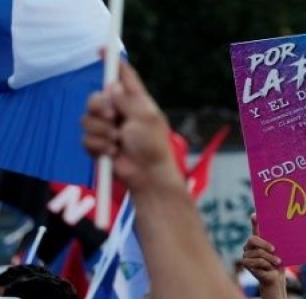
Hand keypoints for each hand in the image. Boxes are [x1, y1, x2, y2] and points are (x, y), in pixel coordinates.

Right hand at [82, 62, 179, 190]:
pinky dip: (99, 146)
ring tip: (118, 142)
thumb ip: (127, 100)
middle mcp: (120, 112)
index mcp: (136, 101)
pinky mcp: (99, 145)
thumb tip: (111, 85)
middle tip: (113, 117)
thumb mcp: (145, 118)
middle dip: (100, 107)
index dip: (113, 63)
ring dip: (102, 132)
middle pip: (95, 97)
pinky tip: (113, 153)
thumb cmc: (153, 146)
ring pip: (86, 119)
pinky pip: (85, 139)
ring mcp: (108, 129)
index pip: (123, 77)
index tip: (102, 51)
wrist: (147, 174)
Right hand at [240, 213, 282, 286]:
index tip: (255, 215)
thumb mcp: (280, 251)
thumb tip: (288, 230)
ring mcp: (246, 253)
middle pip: (253, 239)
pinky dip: (265, 265)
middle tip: (274, 250)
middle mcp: (250, 244)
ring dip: (270, 258)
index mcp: (259, 238)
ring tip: (278, 262)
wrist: (275, 277)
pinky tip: (269, 267)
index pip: (255, 226)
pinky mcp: (245, 263)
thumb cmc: (279, 262)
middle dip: (264, 244)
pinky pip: (256, 261)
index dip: (254, 220)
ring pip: (258, 253)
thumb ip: (279, 242)